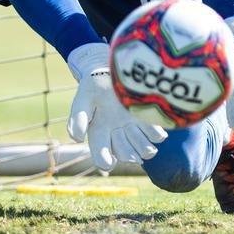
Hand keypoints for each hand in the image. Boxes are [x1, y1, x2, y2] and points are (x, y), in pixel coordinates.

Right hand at [65, 43, 167, 170]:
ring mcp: (133, 128)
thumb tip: (76, 139)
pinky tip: (157, 132)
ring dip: (145, 151)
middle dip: (129, 156)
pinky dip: (157, 135)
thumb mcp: (83, 99)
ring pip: (142, 148)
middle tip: (132, 157)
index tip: (108, 162)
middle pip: (125, 153)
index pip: (101, 154)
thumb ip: (78, 119)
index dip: (104, 161)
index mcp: (99, 133)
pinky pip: (155, 134)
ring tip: (148, 150)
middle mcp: (117, 134)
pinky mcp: (147, 120)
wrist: (111, 71)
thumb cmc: (93, 86)